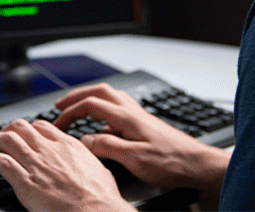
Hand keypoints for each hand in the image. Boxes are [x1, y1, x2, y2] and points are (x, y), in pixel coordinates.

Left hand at [0, 117, 134, 211]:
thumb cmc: (101, 199)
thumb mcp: (99, 168)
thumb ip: (88, 157)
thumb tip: (88, 153)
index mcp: (67, 146)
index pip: (41, 126)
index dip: (29, 128)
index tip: (23, 133)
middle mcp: (49, 150)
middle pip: (21, 128)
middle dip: (8, 129)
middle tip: (1, 136)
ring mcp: (36, 164)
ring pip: (7, 140)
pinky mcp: (24, 181)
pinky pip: (0, 161)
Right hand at [54, 84, 229, 191]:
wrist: (196, 163)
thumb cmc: (171, 162)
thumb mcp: (136, 159)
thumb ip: (108, 147)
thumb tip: (85, 140)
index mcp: (127, 117)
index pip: (90, 105)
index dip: (70, 112)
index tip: (58, 122)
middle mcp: (132, 110)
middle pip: (98, 91)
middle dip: (76, 96)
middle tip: (60, 105)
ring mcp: (139, 114)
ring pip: (109, 95)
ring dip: (90, 97)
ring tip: (77, 106)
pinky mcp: (144, 121)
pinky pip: (118, 105)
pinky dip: (103, 106)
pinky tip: (102, 122)